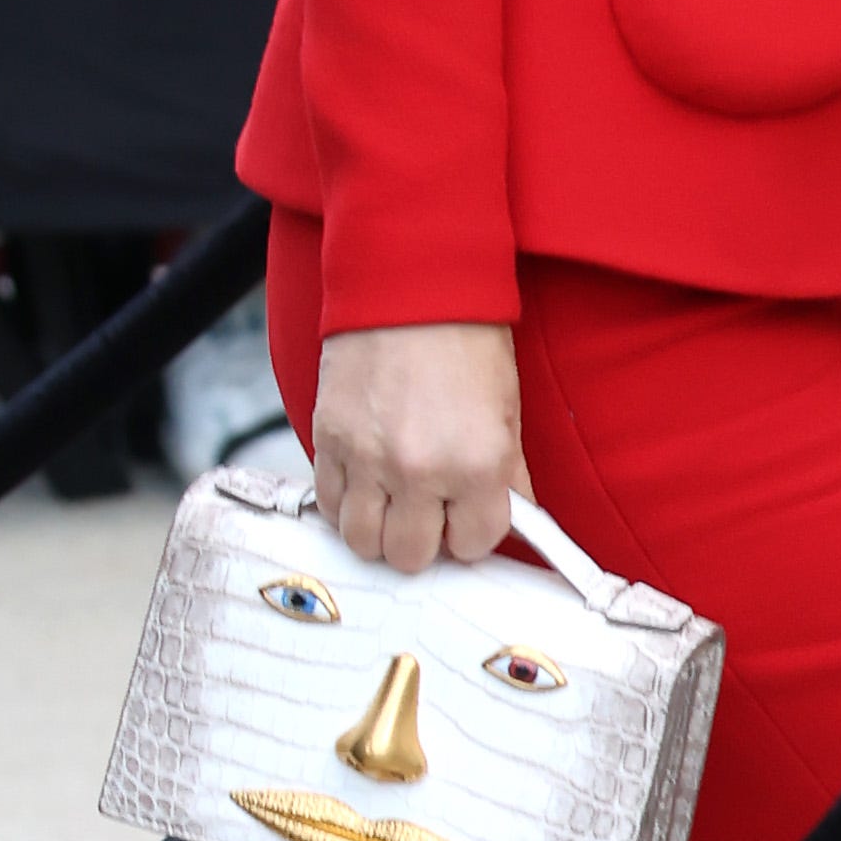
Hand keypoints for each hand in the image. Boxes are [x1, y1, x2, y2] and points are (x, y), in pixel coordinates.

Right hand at [312, 322, 523, 570]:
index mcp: (476, 463)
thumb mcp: (506, 410)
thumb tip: (512, 517)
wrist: (409, 284)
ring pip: (363, 541)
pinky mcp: (328, 439)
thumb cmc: (465, 339)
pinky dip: (346, 503)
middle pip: (411, 556)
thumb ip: (507, 474)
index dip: (473, 533)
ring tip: (394, 505)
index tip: (469, 518)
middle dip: (424, 541)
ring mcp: (367, 458)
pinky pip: (329, 503)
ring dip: (380, 531)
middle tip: (430, 515)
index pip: (474, 543)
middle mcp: (419, 470)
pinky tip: (365, 483)